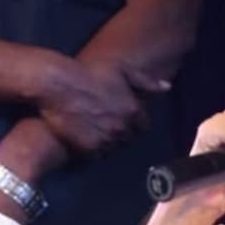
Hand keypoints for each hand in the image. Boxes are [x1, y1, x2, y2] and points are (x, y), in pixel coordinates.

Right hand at [35, 55, 163, 155]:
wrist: (57, 84)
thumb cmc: (88, 73)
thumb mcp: (121, 70)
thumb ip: (146, 81)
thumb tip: (167, 88)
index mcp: (133, 110)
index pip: (142, 126)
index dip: (133, 122)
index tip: (121, 116)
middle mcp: (122, 127)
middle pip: (128, 138)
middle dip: (120, 131)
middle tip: (105, 122)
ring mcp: (106, 139)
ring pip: (112, 148)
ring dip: (106, 141)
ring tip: (94, 129)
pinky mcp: (88, 149)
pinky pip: (96, 155)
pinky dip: (92, 148)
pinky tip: (84, 136)